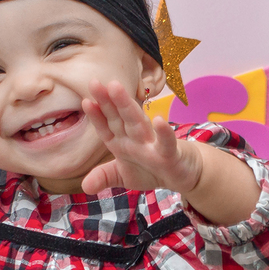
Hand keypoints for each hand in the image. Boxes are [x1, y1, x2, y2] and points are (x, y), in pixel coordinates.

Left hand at [81, 79, 202, 193]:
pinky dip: (164, 133)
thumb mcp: (124, 176)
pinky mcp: (170, 154)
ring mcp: (153, 144)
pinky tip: (159, 120)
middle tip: (94, 82)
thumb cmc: (152, 168)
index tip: (85, 101)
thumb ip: (104, 177)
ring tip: (115, 88)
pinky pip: (166, 142)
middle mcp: (136, 139)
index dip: (96, 116)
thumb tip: (85, 187)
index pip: (106, 127)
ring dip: (127, 105)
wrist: (183, 174)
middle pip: (119, 118)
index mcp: (122, 142)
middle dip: (107, 101)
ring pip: (138, 122)